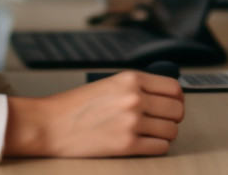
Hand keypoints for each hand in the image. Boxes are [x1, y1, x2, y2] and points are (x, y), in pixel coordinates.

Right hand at [3, 70, 185, 157]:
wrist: (50, 124)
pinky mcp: (127, 145)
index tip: (173, 104)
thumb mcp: (110, 83)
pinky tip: (145, 144)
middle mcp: (135, 98)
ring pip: (171, 130)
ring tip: (151, 133)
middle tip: (162, 121)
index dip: (177, 98)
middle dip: (172, 117)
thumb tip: (166, 96)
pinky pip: (160, 147)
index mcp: (131, 79)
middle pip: (176, 110)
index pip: (174, 88)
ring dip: (165, 134)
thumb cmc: (76, 106)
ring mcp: (132, 122)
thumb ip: (138, 87)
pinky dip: (157, 147)